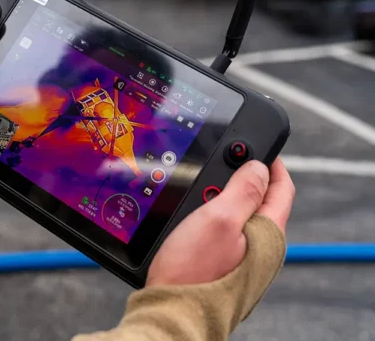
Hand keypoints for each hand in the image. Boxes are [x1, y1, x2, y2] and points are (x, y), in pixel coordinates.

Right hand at [147, 158, 294, 285]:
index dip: (271, 163)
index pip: (282, 189)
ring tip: (203, 190)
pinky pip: (226, 231)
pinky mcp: (225, 264)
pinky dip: (215, 215)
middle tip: (219, 165)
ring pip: (240, 215)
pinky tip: (196, 216)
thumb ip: (244, 190)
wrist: (172, 308)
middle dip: (243, 178)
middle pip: (261, 200)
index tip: (255, 146)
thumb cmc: (193, 270)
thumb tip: (260, 166)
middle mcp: (261, 247)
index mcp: (269, 234)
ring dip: (225, 197)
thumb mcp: (219, 218)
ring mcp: (244, 257)